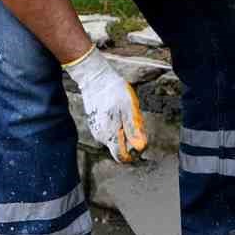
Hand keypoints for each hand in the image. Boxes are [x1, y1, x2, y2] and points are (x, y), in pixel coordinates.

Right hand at [64, 47, 146, 162]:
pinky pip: (109, 129)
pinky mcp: (94, 123)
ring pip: (115, 136)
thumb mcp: (129, 109)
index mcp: (110, 135)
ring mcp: (96, 130)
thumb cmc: (113, 91)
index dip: (133, 153)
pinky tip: (117, 109)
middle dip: (130, 136)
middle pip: (120, 145)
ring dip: (123, 128)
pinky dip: (116, 123)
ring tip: (124, 110)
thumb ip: (134, 130)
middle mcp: (100, 137)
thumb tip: (140, 147)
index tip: (139, 142)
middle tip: (133, 117)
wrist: (95, 78)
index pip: (122, 157)